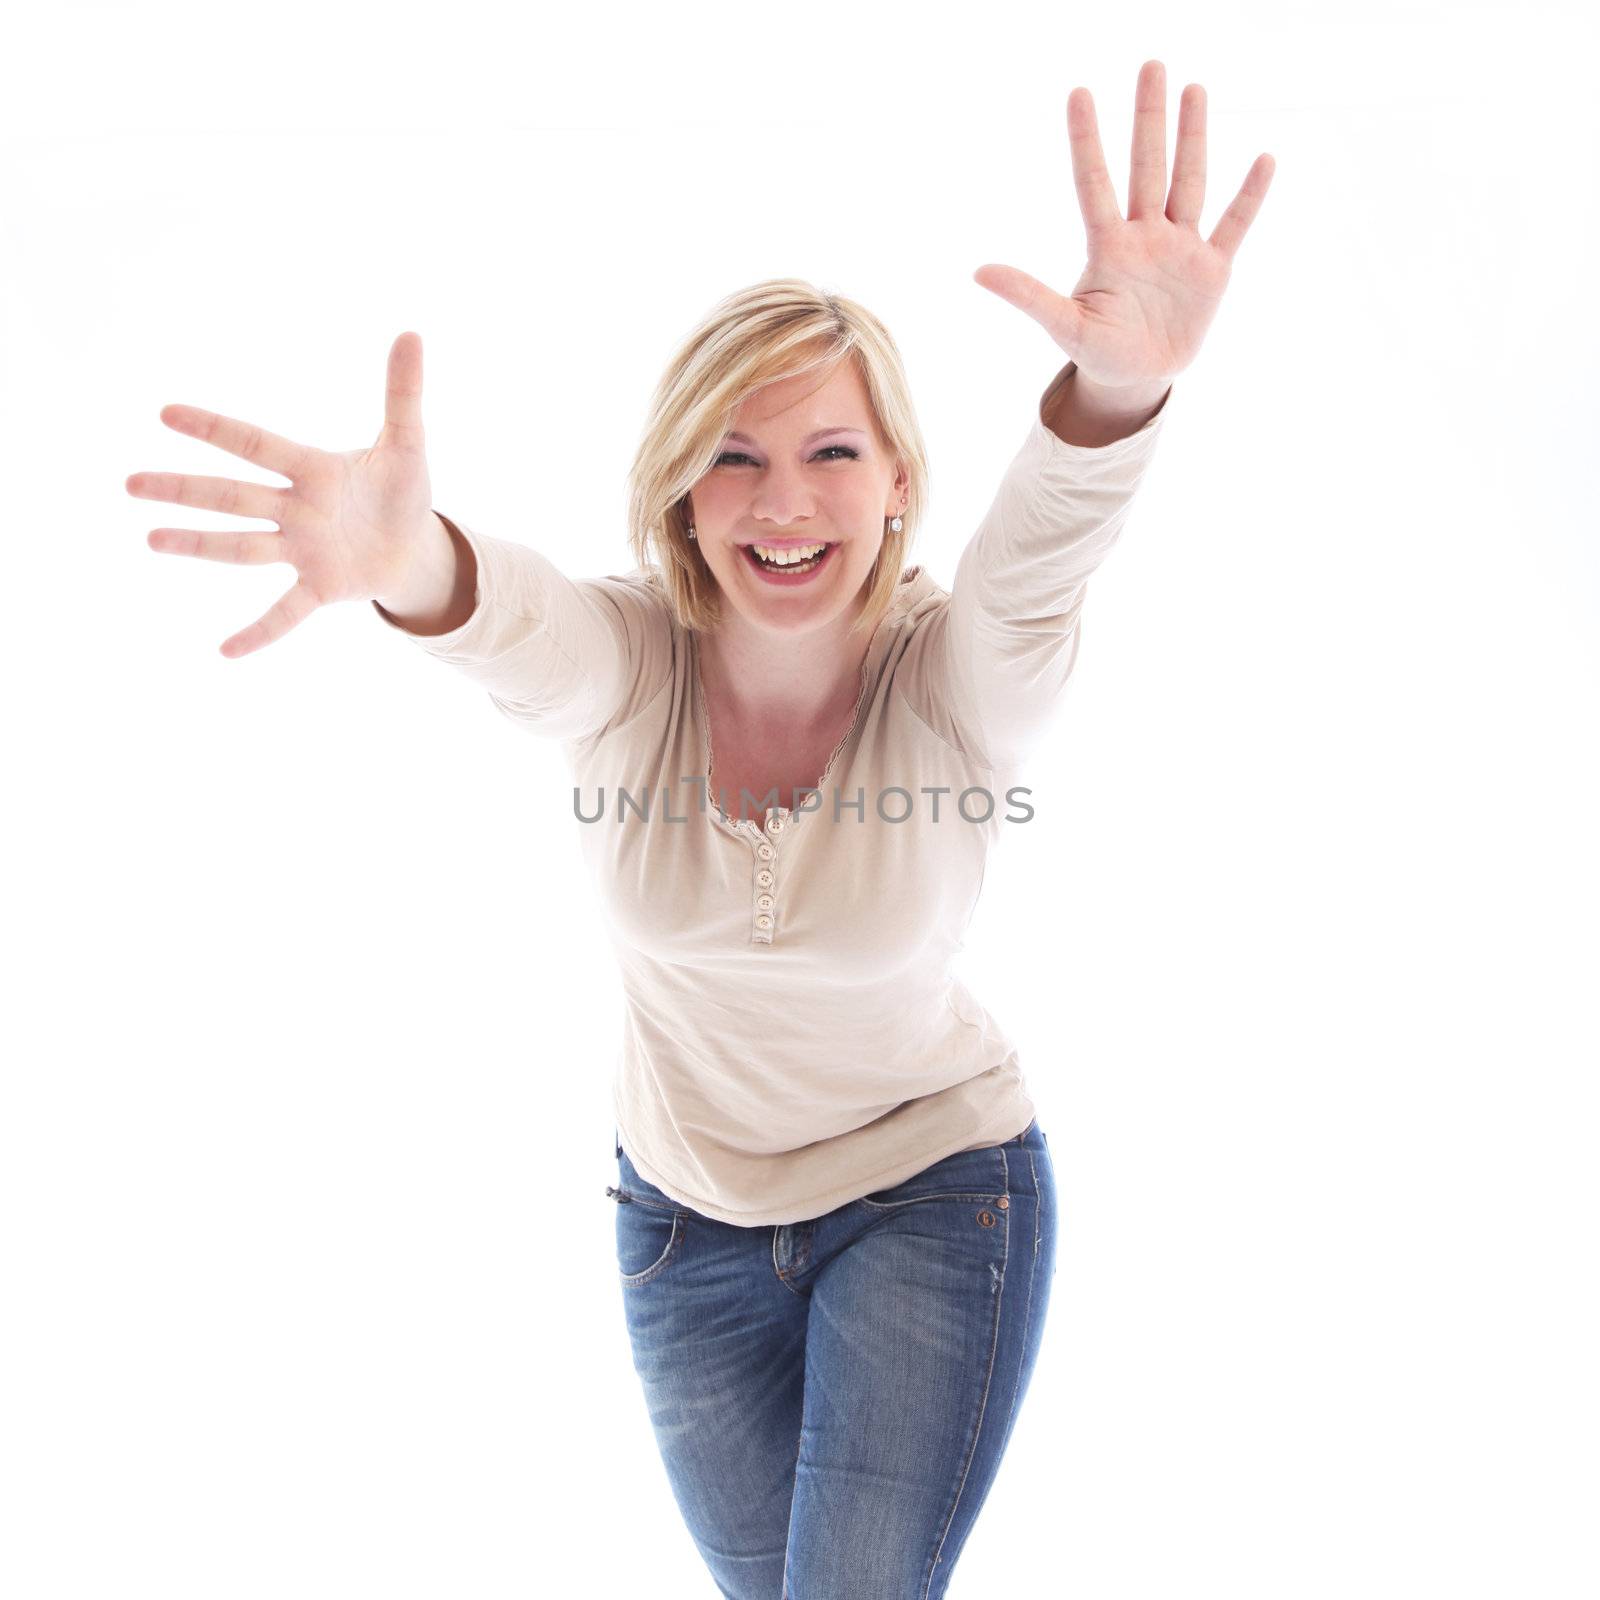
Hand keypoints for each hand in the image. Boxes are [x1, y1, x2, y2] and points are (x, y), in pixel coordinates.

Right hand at [127, 331, 436, 657]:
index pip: (257, 445)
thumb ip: (403, 392)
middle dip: (185, 489)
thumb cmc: (401, 491)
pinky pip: (286, 612)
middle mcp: (296, 508)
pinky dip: (260, 632)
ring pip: (244, 547)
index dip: (216, 428)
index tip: (167, 412)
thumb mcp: (407, 443)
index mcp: (312, 469)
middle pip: (234, 496)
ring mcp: (303, 549)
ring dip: (200, 544)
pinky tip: (227, 651)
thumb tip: (411, 334)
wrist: (416, 547)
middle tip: (132, 483)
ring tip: (153, 539)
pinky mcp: (321, 587)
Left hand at [974, 60, 1274, 390]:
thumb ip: (1028, 296)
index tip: (1079, 93)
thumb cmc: (1098, 350)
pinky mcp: (1212, 269)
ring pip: (1189, 182)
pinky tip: (1264, 160)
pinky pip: (1233, 225)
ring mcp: (1179, 248)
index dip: (1086, 141)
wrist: (1136, 379)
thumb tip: (978, 271)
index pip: (1093, 183)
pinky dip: (1250, 197)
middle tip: (1150, 65)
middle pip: (1147, 168)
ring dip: (1192, 138)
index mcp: (1107, 247)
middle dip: (1149, 120)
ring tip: (1193, 89)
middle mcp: (1144, 236)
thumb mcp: (1063, 326)